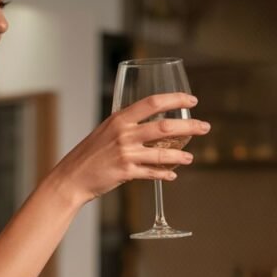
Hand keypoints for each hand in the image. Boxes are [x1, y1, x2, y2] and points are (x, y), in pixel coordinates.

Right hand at [53, 94, 208, 204]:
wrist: (72, 177)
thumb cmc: (89, 154)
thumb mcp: (105, 131)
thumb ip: (127, 126)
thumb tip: (150, 124)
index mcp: (119, 119)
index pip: (153, 102)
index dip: (175, 100)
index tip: (191, 101)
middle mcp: (124, 134)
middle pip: (164, 127)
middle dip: (189, 127)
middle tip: (204, 127)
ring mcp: (125, 154)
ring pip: (162, 154)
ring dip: (181, 156)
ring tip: (191, 157)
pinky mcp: (126, 173)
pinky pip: (152, 173)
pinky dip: (164, 174)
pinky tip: (172, 175)